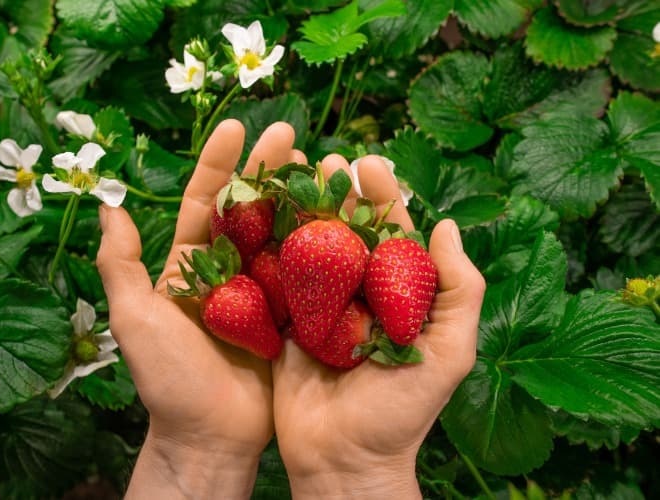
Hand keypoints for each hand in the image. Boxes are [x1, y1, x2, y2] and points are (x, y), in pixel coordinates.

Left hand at [96, 120, 303, 498]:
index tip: (237, 127)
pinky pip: (310, 276)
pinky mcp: (293, 317)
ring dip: (302, 199)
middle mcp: (230, 272)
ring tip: (324, 165)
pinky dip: (325, 246)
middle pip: (251, 210)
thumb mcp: (134, 321)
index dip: (219, 164)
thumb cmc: (168, 382)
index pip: (204, 202)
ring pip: (284, 236)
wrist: (210, 438)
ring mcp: (265, 293)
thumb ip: (120, 265)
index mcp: (192, 265)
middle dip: (268, 170)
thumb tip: (109, 206)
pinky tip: (344, 217)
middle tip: (291, 135)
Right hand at [271, 155, 485, 498]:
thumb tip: (447, 226)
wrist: (343, 459)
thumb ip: (459, 291)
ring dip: (302, 210)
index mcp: (399, 297)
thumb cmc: (401, 412)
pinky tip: (259, 214)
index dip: (385, 198)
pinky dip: (269, 248)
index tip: (370, 165)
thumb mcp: (449, 353)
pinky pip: (276, 281)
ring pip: (311, 249)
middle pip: (348, 233)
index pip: (393, 235)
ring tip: (292, 173)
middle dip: (339, 194)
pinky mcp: (285, 324)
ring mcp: (319, 308)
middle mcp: (359, 295)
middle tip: (326, 160)